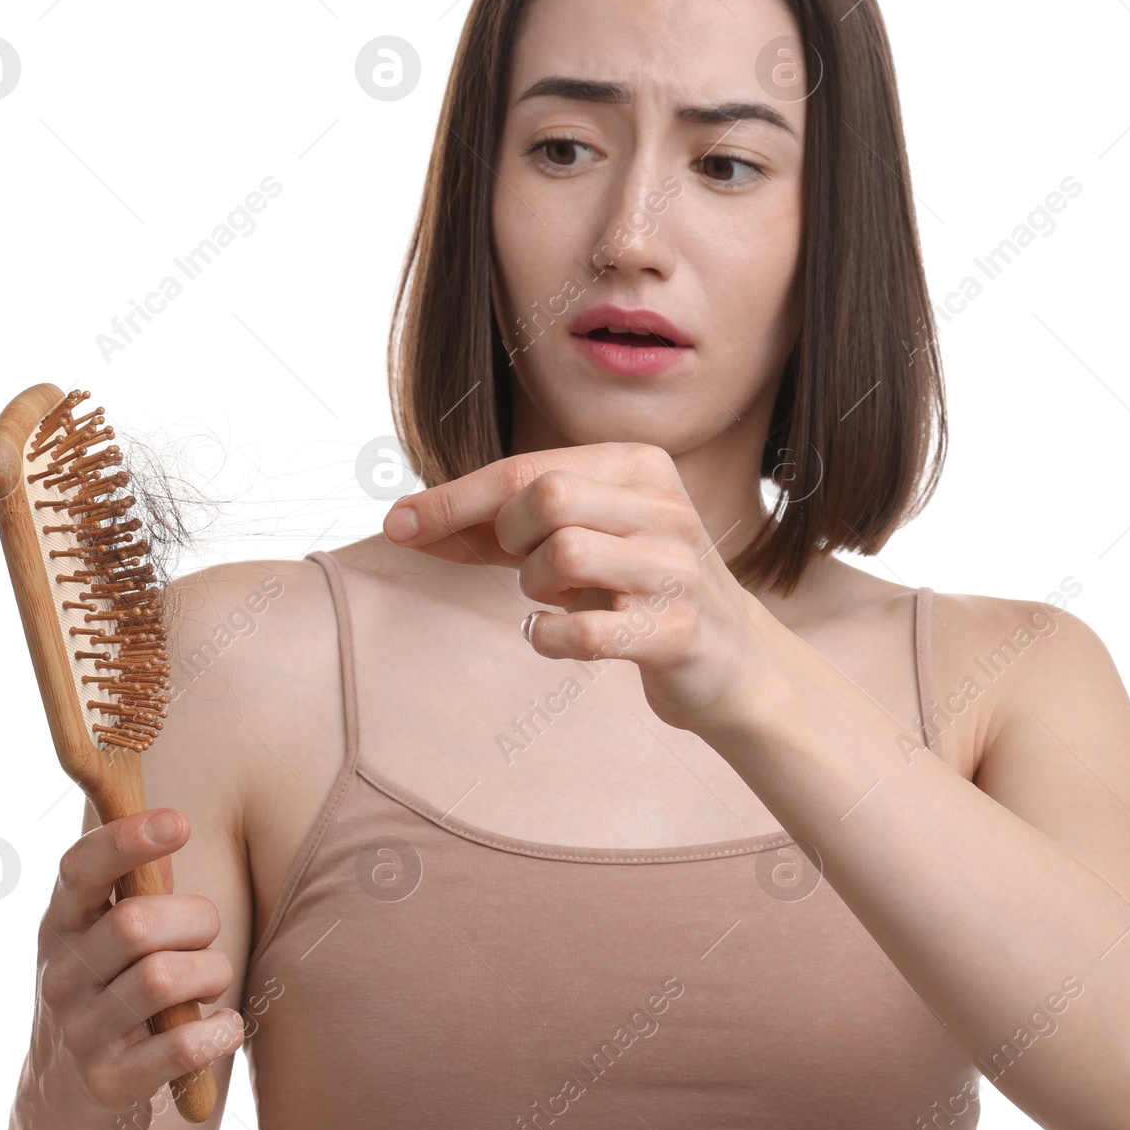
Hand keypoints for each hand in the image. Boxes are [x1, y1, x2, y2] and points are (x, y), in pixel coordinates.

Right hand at [17, 809, 242, 1129]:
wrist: (65, 1109)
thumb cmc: (110, 999)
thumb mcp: (104, 943)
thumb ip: (137, 892)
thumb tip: (170, 828)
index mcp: (62, 927)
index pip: (80, 869)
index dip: (126, 841)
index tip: (178, 822)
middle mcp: (62, 976)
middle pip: (135, 922)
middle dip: (195, 921)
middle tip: (205, 938)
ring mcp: (81, 1032)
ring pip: (162, 979)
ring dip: (210, 973)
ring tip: (211, 984)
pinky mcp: (109, 1083)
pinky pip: (179, 1047)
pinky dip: (218, 1032)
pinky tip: (226, 1028)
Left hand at [380, 443, 785, 735]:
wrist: (733, 661)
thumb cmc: (636, 592)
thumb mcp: (584, 539)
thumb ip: (505, 526)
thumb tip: (407, 520)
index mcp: (640, 467)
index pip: (527, 467)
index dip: (453, 498)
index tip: (397, 523)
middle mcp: (665, 508)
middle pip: (545, 497)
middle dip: (508, 537)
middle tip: (523, 566)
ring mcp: (676, 569)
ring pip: (563, 554)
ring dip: (534, 587)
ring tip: (554, 600)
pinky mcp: (677, 632)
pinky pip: (580, 632)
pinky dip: (547, 638)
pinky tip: (555, 637)